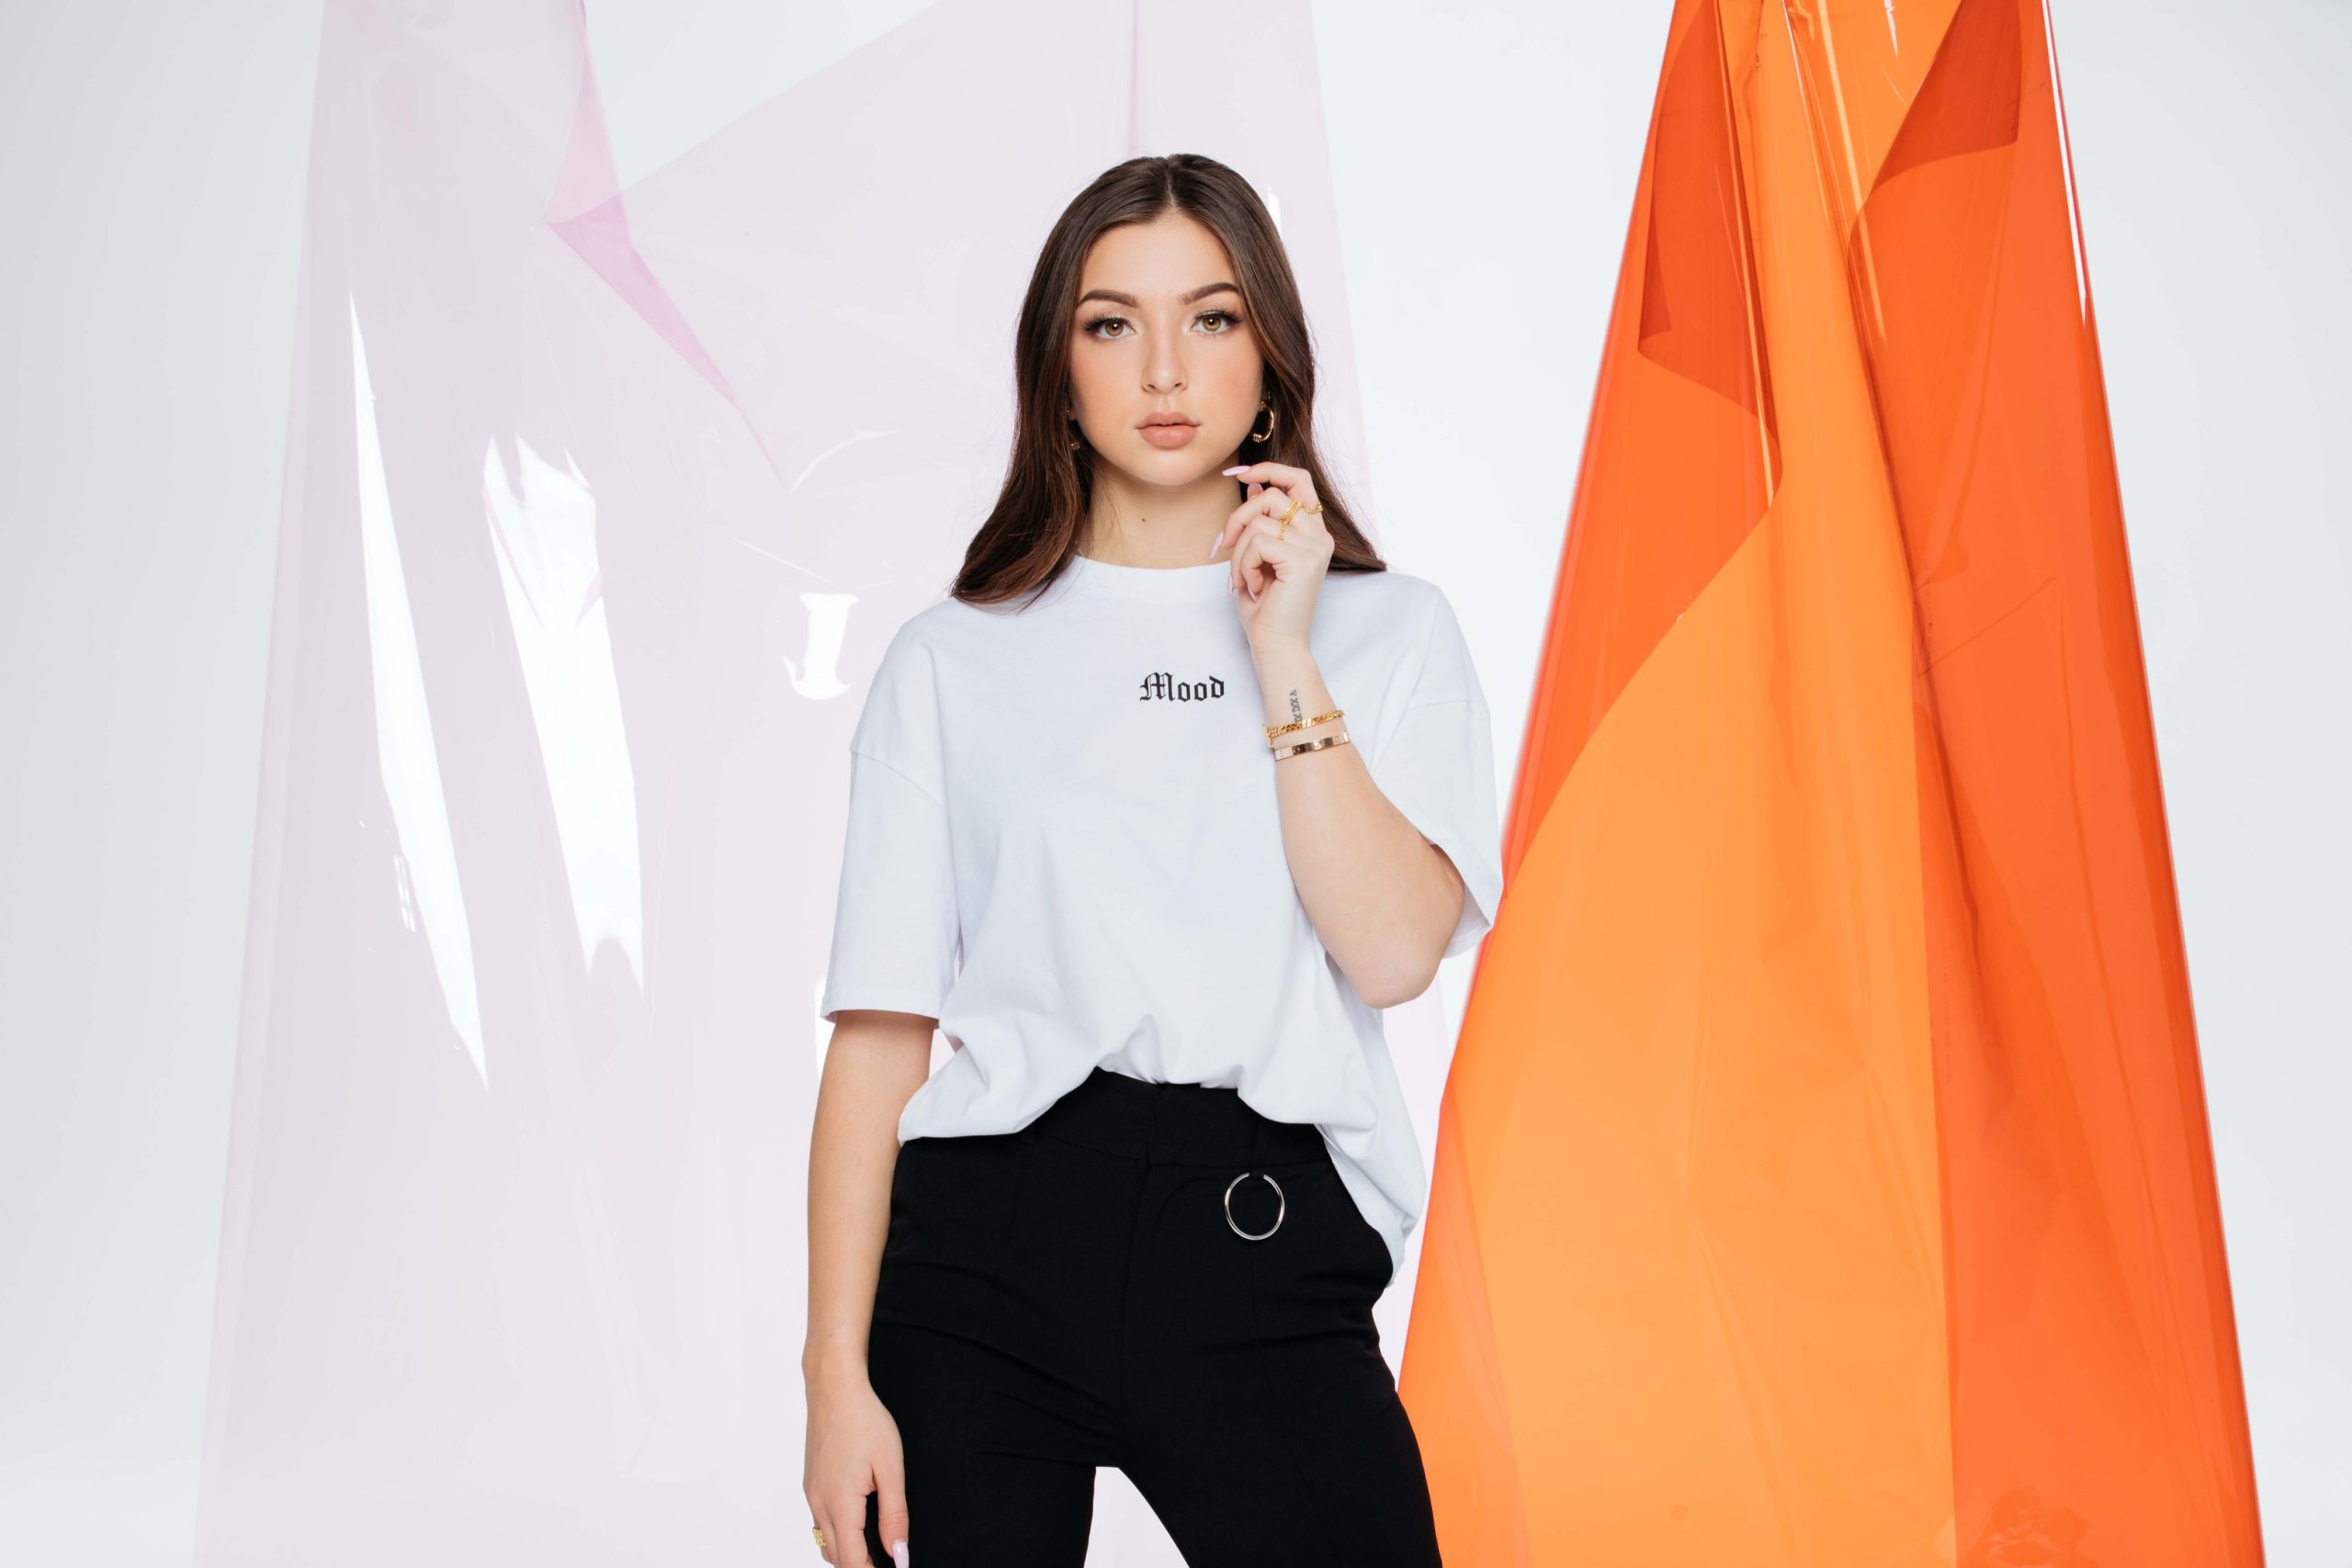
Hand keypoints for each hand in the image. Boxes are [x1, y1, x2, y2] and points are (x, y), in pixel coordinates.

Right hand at [803, 1369, 909, 1566]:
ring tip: (876, 1548)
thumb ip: (895, 1515)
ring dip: (847, 1553)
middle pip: (835, 1558)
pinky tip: (859, 1521)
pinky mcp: (810, 1484)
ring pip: (825, 1542)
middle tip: (888, 1562)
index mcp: (840, 1503)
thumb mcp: (891, 1468)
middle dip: (860, 1566)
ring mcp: (811, 1494)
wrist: (834, 1388)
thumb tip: (898, 1553)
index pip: (851, 1562)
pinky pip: (821, 1522)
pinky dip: (839, 1533)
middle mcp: (819, 1504)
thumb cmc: (864, 1420)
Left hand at [1215, 460, 1331, 651]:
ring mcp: (1315, 547)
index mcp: (1313, 532)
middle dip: (1238, 516)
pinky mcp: (1304, 560)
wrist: (1277, 645)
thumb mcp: (1258, 557)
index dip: (1269, 469)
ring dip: (1238, 550)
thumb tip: (1253, 485)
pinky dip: (1244, 564)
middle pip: (1273, 494)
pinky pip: (1258, 542)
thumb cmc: (1265, 608)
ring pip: (1260, 520)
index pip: (1299, 480)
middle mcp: (1320, 536)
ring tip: (1243, 577)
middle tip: (1224, 544)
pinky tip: (1253, 586)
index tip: (1239, 475)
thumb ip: (1260, 521)